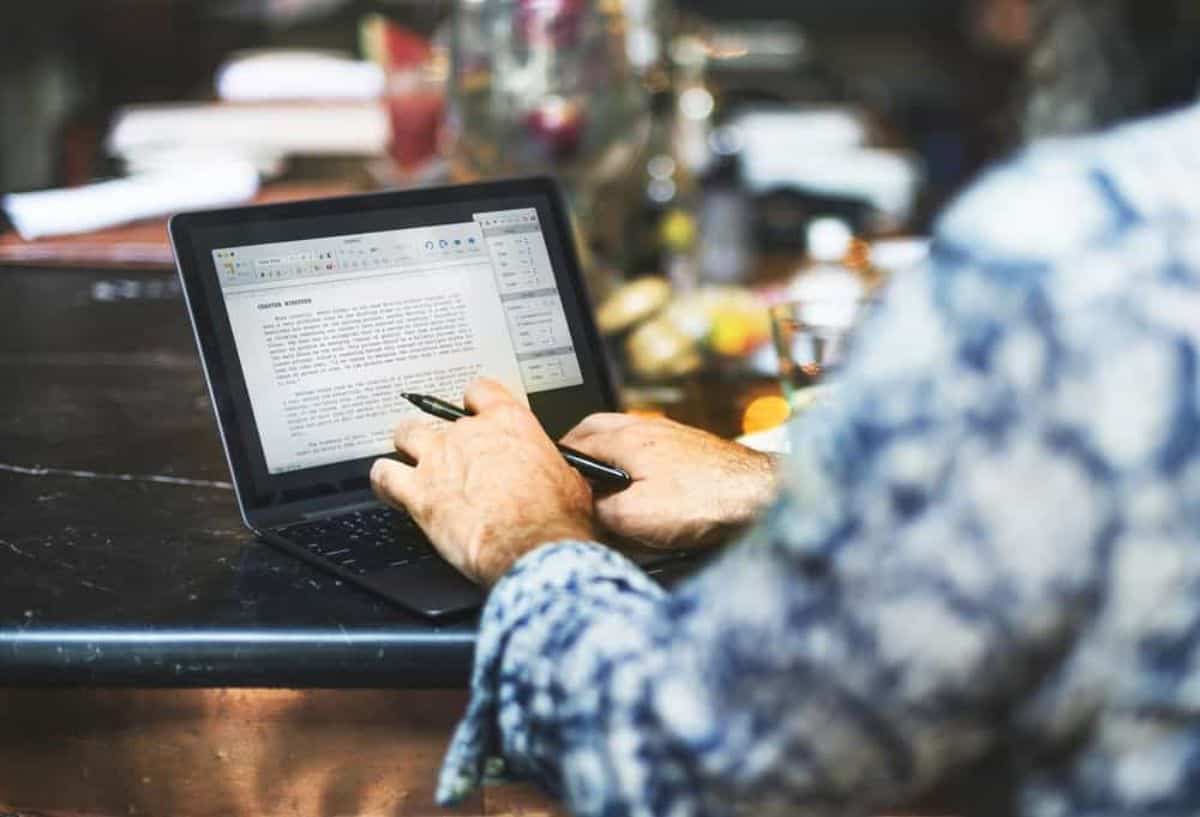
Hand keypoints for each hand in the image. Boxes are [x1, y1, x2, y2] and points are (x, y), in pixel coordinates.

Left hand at [370, 379, 595, 585]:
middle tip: (447, 452)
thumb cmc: (554, 518)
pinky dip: (383, 481)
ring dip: (407, 446)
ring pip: (406, 434)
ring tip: (412, 460)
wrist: (532, 547)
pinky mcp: (418, 493)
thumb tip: (554, 474)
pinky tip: (389, 488)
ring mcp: (438, 461)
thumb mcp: (567, 480)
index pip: (481, 391)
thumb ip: (549, 466)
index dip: (474, 403)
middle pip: (439, 416)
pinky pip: (384, 475)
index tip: (474, 413)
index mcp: (509, 423)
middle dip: (440, 432)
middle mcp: (469, 434)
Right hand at [560, 414, 776, 549]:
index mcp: (626, 439)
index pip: (573, 441)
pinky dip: (635, 463)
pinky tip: (642, 486)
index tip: (546, 478)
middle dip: (577, 448)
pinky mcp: (692, 451)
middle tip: (566, 471)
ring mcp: (671, 437)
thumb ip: (599, 512)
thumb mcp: (636, 517)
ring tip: (600, 481)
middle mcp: (647, 430)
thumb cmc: (711, 499)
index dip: (556, 462)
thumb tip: (584, 511)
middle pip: (596, 428)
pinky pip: (650, 450)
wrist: (762, 495)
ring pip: (624, 437)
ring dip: (606, 453)